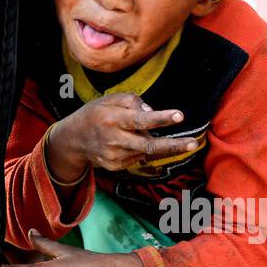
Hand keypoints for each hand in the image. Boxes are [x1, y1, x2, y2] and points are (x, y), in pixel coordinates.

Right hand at [44, 94, 198, 183]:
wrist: (73, 139)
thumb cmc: (96, 113)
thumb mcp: (110, 99)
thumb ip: (132, 101)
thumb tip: (152, 111)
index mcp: (112, 118)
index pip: (140, 119)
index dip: (161, 118)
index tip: (179, 116)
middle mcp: (112, 139)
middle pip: (148, 145)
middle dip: (173, 145)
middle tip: (193, 143)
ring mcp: (113, 156)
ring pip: (145, 152)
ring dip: (159, 145)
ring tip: (166, 139)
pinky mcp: (114, 166)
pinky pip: (138, 158)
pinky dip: (143, 150)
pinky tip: (134, 142)